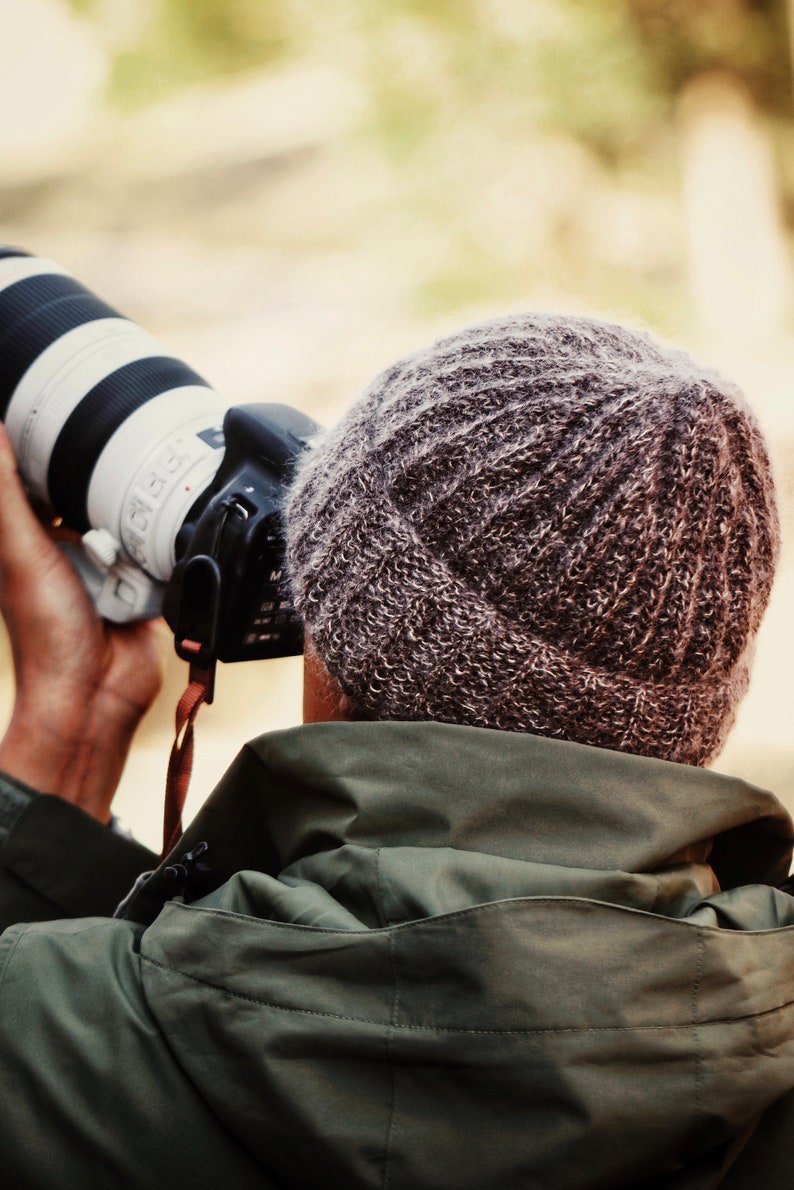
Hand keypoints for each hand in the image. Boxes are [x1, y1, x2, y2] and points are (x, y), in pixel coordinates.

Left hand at [0, 425, 168, 820]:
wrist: (96, 695)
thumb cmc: (47, 635)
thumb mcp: (21, 551)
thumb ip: (7, 494)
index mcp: (34, 541)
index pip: (45, 484)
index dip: (57, 457)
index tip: (76, 425)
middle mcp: (72, 554)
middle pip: (97, 499)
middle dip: (110, 494)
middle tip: (117, 488)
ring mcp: (111, 573)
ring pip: (135, 524)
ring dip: (140, 527)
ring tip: (136, 536)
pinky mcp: (146, 591)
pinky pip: (163, 557)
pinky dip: (166, 554)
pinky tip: (166, 549)